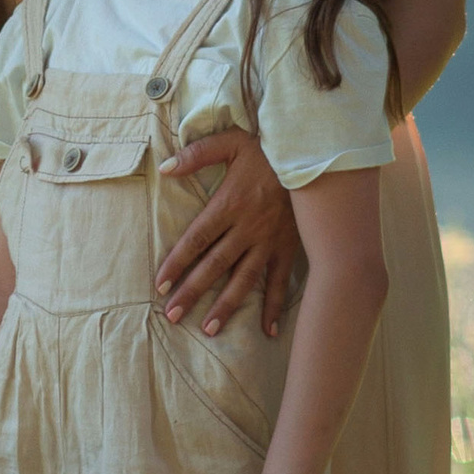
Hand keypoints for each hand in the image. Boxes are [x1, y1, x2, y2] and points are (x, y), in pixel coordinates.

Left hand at [157, 131, 303, 336]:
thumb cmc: (267, 149)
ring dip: (226, 306)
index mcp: (229, 205)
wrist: (313, 156)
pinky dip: (274, 307)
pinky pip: (281, 281)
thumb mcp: (230, 142)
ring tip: (209, 330)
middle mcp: (247, 228)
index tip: (160, 284)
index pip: (196, 239)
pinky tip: (268, 331)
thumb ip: (197, 154)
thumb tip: (165, 167)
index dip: (177, 262)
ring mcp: (269, 241)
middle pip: (214, 266)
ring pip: (244, 280)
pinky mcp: (289, 247)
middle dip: (193, 292)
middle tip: (174, 316)